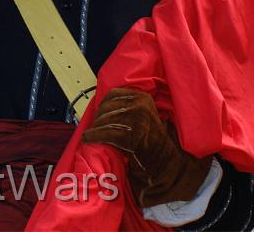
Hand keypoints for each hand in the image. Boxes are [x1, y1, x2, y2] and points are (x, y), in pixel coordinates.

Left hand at [82, 88, 211, 207]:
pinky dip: (94, 136)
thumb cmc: (152, 138)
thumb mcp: (144, 114)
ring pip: (106, 121)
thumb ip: (129, 106)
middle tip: (93, 126)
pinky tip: (88, 138)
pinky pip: (107, 134)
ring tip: (89, 134)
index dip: (102, 103)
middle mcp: (140, 107)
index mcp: (143, 98)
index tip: (98, 111)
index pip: (114, 94)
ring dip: (94, 128)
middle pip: (108, 108)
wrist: (165, 160)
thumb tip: (103, 104)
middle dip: (97, 118)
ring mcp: (137, 121)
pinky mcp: (132, 137)